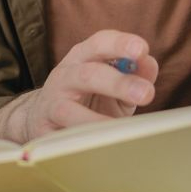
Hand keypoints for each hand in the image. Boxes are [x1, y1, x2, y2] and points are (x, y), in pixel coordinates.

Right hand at [0, 31, 158, 143]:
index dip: (119, 44)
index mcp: (83, 58)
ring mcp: (52, 103)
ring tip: (121, 129)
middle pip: (88, 74)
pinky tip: (101, 148)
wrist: (41, 117)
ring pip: (68, 109)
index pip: (100, 43)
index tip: (142, 49)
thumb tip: (149, 64)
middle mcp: (65, 76)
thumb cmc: (88, 99)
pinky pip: (62, 138)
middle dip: (117, 83)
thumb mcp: (114, 84)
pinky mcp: (44, 129)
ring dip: (96, 119)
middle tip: (146, 93)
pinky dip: (80, 143)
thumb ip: (134, 73)